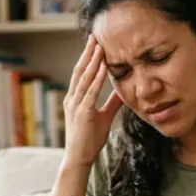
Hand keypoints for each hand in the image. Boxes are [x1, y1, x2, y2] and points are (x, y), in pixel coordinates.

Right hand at [63, 35, 123, 166]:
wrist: (79, 158)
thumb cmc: (90, 140)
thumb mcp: (104, 117)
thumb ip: (112, 103)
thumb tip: (123, 91)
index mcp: (75, 99)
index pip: (81, 74)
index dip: (88, 58)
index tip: (95, 44)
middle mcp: (73, 99)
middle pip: (80, 70)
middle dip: (88, 53)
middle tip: (95, 36)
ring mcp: (76, 105)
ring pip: (84, 77)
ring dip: (93, 60)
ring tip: (99, 45)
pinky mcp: (83, 113)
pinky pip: (91, 91)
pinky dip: (98, 77)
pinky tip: (104, 66)